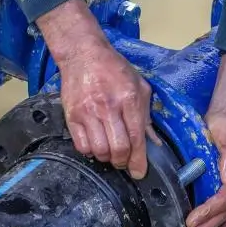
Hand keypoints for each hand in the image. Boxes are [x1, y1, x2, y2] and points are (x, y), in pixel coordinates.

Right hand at [36, 0, 156, 179]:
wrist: (83, 54)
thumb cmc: (114, 69)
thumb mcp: (139, 86)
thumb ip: (146, 115)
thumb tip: (153, 142)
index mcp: (128, 98)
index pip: (136, 137)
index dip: (139, 160)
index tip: (139, 172)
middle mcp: (108, 107)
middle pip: (118, 149)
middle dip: (123, 162)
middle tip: (124, 161)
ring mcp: (87, 112)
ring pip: (99, 151)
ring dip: (107, 157)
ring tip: (110, 151)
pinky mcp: (71, 116)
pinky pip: (81, 146)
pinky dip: (90, 151)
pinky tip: (96, 144)